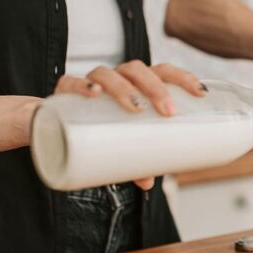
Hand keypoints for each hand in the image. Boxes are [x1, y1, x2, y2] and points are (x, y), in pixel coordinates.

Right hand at [54, 61, 205, 189]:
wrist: (51, 123)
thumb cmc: (100, 130)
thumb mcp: (122, 146)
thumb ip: (136, 161)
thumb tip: (149, 183)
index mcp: (135, 84)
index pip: (162, 71)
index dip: (182, 77)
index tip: (200, 93)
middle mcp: (114, 78)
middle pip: (137, 69)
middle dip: (156, 87)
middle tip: (169, 111)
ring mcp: (88, 82)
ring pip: (107, 73)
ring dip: (125, 87)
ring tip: (136, 108)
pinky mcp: (62, 91)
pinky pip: (69, 82)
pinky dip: (82, 85)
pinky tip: (93, 94)